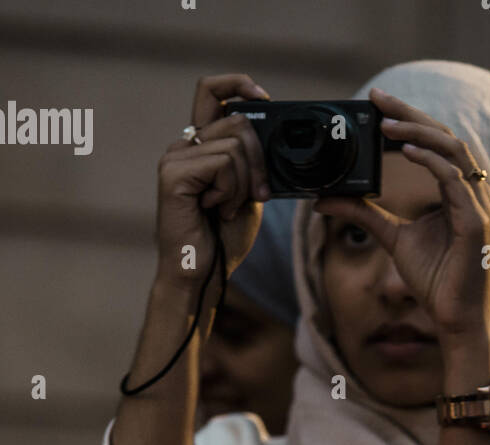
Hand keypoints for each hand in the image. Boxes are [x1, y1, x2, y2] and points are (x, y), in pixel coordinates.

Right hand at [154, 73, 271, 291]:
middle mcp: (183, 145)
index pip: (211, 92)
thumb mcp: (249, 194)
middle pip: (237, 121)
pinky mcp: (174, 173)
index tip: (263, 97)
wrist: (200, 272)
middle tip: (258, 195)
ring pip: (234, 145)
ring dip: (245, 183)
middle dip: (259, 160)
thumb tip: (273, 138)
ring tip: (228, 207)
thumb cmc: (223, 238)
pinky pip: (223, 164)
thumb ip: (254, 165)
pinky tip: (217, 209)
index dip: (237, 84)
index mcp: (200, 146)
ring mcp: (175, 157)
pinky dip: (231, 190)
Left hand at [313, 86, 489, 343]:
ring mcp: (475, 205)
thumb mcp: (391, 237)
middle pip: (444, 136)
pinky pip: (454, 180)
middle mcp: (470, 193)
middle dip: (410, 114)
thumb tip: (324, 199)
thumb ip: (363, 213)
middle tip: (378, 100)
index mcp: (455, 192)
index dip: (407, 119)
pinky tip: (407, 152)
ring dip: (419, 132)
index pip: (434, 143)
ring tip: (387, 126)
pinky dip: (431, 161)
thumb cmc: (434, 279)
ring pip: (452, 150)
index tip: (376, 104)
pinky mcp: (474, 222)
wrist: (454, 317)